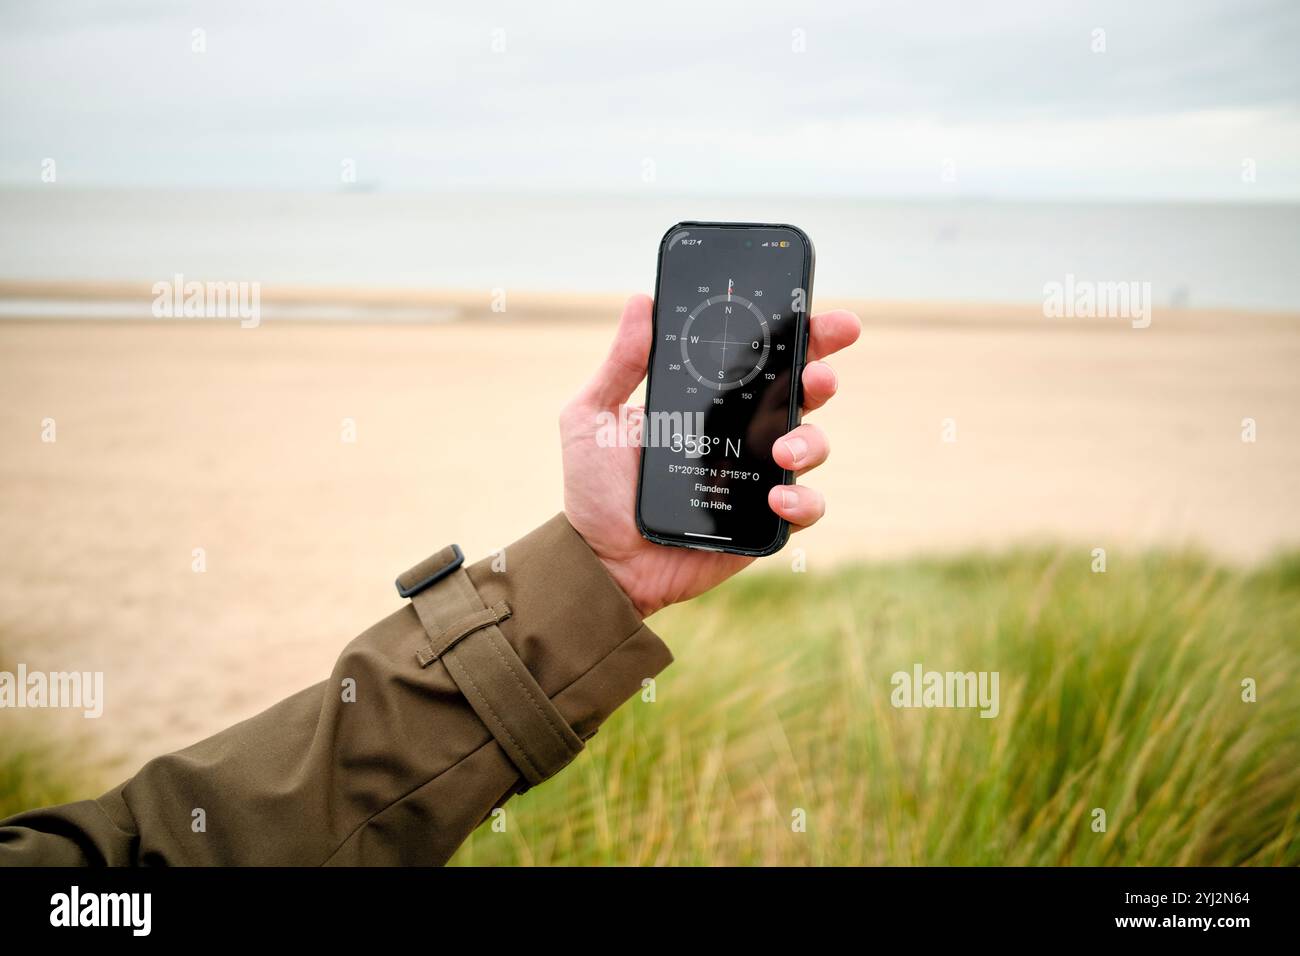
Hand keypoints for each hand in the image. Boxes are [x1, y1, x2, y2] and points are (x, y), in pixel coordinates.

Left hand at [560, 294, 860, 617]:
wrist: (599, 561)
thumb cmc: (596, 490)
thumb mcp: (593, 417)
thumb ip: (619, 365)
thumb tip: (641, 302)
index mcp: (711, 401)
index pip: (764, 358)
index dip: (801, 334)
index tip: (826, 318)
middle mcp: (742, 434)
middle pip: (802, 393)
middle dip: (823, 374)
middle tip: (819, 374)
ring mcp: (757, 478)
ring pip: (812, 446)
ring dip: (811, 441)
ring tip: (783, 450)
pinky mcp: (762, 523)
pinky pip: (804, 508)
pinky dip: (802, 501)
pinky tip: (777, 498)